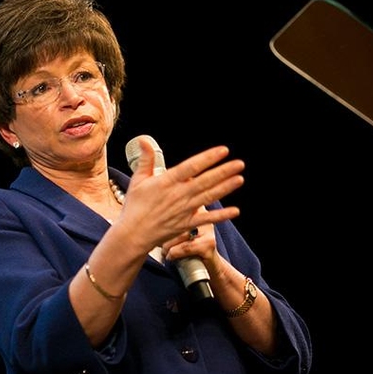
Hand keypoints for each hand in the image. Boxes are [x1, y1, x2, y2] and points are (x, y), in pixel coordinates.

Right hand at [118, 139, 243, 251]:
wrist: (133, 233)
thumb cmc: (134, 206)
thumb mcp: (137, 179)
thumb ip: (145, 159)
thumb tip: (144, 140)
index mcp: (166, 182)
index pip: (191, 167)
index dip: (208, 158)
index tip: (223, 151)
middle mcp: (178, 195)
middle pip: (205, 181)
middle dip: (223, 171)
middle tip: (239, 163)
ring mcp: (183, 210)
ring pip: (208, 197)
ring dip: (225, 188)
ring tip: (240, 179)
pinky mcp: (186, 224)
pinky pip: (207, 219)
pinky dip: (221, 216)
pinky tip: (235, 211)